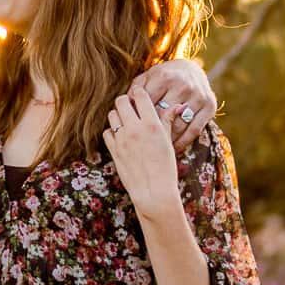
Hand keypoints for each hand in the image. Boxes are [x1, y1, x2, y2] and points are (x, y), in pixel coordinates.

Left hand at [103, 87, 183, 214]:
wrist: (153, 191)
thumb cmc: (165, 167)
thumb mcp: (168, 142)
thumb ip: (168, 121)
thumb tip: (177, 106)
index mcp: (151, 124)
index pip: (140, 95)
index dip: (140, 93)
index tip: (141, 96)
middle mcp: (135, 129)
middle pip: (121, 101)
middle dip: (126, 101)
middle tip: (131, 106)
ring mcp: (122, 139)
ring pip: (112, 115)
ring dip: (118, 115)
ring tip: (126, 121)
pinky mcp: (113, 150)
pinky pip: (107, 132)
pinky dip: (112, 131)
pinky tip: (120, 136)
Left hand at [133, 60, 214, 150]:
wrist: (192, 70)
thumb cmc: (164, 78)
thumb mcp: (149, 78)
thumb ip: (137, 89)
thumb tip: (126, 104)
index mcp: (164, 77)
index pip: (146, 103)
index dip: (138, 117)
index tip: (133, 128)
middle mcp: (182, 85)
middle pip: (162, 116)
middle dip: (152, 130)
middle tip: (144, 142)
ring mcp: (198, 96)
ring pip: (178, 125)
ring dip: (167, 139)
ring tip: (157, 148)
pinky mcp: (210, 107)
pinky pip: (194, 131)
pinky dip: (183, 142)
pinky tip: (173, 148)